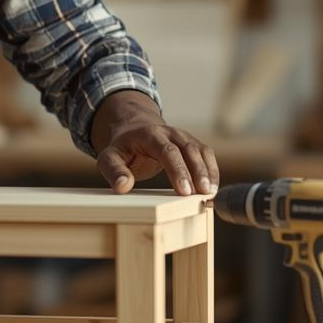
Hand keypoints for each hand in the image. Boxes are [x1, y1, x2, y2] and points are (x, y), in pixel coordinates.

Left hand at [90, 90, 218, 195]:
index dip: (177, 170)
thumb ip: (114, 171)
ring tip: (209, 194)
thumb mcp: (109, 157)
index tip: (184, 191)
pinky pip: (206, 154)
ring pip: (201, 151)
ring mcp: (183, 137)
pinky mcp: (192, 144)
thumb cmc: (123, 147)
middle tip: (202, 194)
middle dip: (197, 172)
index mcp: (150, 134)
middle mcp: (170, 132)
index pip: (167, 151)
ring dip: (208, 172)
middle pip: (188, 150)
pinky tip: (212, 188)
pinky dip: (212, 170)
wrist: (134, 128)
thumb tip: (122, 186)